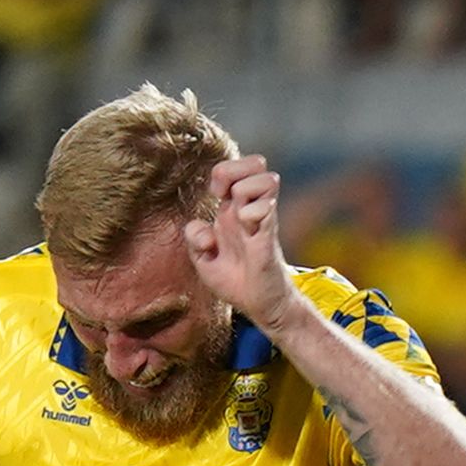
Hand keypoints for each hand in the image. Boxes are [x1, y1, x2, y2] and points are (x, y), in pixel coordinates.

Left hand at [182, 153, 298, 334]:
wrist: (259, 304)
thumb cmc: (235, 280)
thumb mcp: (204, 262)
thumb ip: (195, 240)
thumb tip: (202, 230)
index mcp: (232, 210)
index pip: (233, 168)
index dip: (222, 173)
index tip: (215, 195)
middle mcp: (249, 209)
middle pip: (257, 162)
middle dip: (236, 170)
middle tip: (225, 195)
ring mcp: (263, 219)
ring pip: (268, 178)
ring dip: (247, 190)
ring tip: (240, 216)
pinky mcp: (270, 235)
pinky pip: (266, 207)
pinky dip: (252, 213)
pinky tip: (248, 230)